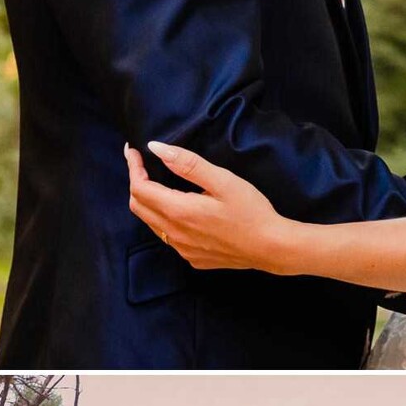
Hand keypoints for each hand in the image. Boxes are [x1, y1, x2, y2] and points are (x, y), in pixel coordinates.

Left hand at [125, 141, 290, 273]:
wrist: (271, 248)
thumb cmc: (251, 212)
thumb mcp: (222, 180)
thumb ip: (187, 163)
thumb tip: (156, 148)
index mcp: (179, 211)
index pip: (139, 188)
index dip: (133, 167)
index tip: (134, 151)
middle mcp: (175, 234)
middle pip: (138, 206)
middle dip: (136, 182)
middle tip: (143, 164)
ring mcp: (182, 249)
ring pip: (151, 223)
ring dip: (148, 202)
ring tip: (158, 183)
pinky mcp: (193, 258)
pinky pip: (167, 237)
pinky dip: (164, 219)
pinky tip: (180, 210)